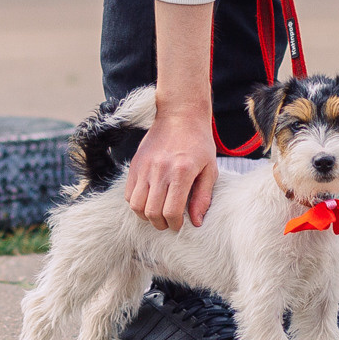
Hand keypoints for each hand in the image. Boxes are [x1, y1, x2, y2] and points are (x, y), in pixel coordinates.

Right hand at [125, 99, 216, 230]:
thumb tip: (195, 222)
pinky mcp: (135, 164)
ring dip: (145, 216)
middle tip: (168, 222)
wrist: (180, 115)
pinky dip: (136, 203)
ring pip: (136, 205)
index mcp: (181, 172)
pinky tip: (148, 201)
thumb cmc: (199, 143)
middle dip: (160, 224)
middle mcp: (160, 169)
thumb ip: (202, 197)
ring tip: (156, 214)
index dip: (174, 224)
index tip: (179, 224)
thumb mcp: (210, 169)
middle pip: (151, 212)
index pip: (171, 211)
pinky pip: (128, 193)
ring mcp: (145, 166)